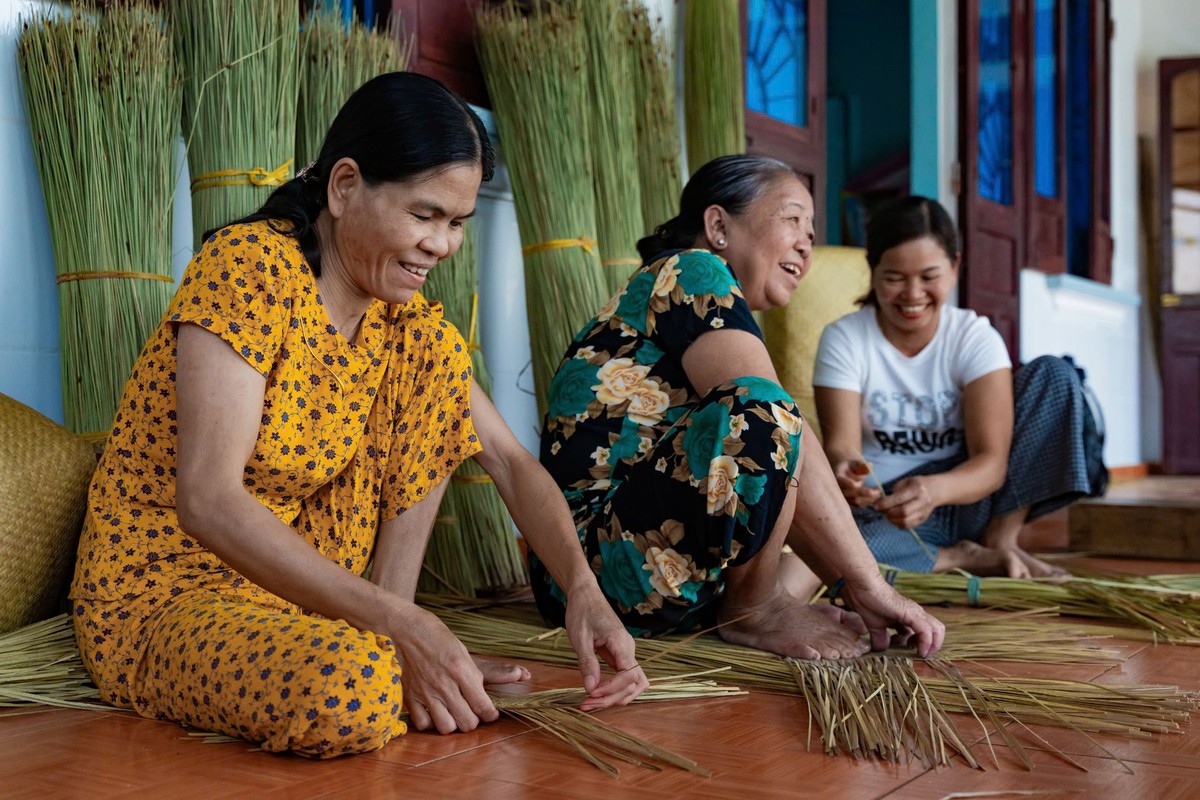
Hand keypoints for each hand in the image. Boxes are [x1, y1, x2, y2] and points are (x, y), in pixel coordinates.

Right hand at [392, 606, 498, 733]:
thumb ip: (473, 671)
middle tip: (471, 712)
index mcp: (460, 669)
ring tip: (453, 713)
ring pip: (446, 727)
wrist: (399, 626)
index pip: (482, 705)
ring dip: (453, 723)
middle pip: (467, 722)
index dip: (490, 714)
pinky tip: (433, 712)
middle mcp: (444, 684)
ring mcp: (425, 692)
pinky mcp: (409, 696)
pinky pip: (423, 723)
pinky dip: (430, 722)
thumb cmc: (431, 633)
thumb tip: (490, 687)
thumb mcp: (460, 647)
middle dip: (474, 720)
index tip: (490, 714)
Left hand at [563, 583, 648, 710]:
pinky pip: (624, 678)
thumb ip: (587, 663)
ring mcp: (626, 653)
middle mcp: (629, 649)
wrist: (585, 594)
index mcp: (622, 642)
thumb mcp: (579, 637)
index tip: (592, 694)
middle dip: (612, 698)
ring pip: (632, 684)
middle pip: (634, 684)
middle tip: (586, 704)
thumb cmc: (582, 611)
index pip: (630, 674)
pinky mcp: (620, 655)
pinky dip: (613, 689)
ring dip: (614, 697)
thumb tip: (591, 689)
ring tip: (591, 702)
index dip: (613, 689)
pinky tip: (597, 694)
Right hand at [832, 459, 880, 506]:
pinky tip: (876, 495)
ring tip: (879, 492)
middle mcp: (839, 489)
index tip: (856, 484)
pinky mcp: (850, 502)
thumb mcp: (856, 463)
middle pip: (851, 494)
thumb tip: (869, 466)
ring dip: (869, 498)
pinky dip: (869, 501)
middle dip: (865, 492)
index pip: (842, 482)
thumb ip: (861, 465)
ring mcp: (844, 497)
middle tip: (879, 489)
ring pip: (856, 501)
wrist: (846, 474)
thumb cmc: (852, 467)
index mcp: (838, 477)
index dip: (849, 483)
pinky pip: (860, 505)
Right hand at [838, 576, 944, 656]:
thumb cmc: (868, 601)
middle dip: (933, 645)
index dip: (921, 644)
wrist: (864, 587)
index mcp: (908, 617)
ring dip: (933, 645)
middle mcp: (916, 614)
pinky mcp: (912, 614)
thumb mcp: (875, 626)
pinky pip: (926, 631)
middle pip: (937, 630)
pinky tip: (918, 650)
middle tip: (919, 653)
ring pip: (937, 630)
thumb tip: (880, 649)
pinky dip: (926, 643)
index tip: (909, 651)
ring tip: (920, 653)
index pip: (925, 632)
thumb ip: (879, 638)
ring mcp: (916, 613)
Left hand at [874, 476, 936, 528]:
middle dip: (889, 513)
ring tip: (888, 514)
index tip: (876, 505)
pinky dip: (898, 524)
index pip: (899, 499)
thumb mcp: (905, 482)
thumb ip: (894, 492)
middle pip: (903, 512)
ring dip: (892, 520)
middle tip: (882, 510)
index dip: (885, 504)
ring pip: (905, 522)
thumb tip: (881, 503)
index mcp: (917, 489)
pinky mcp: (923, 520)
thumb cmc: (916, 484)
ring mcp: (924, 512)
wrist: (935, 490)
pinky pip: (908, 526)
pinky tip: (894, 518)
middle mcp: (922, 501)